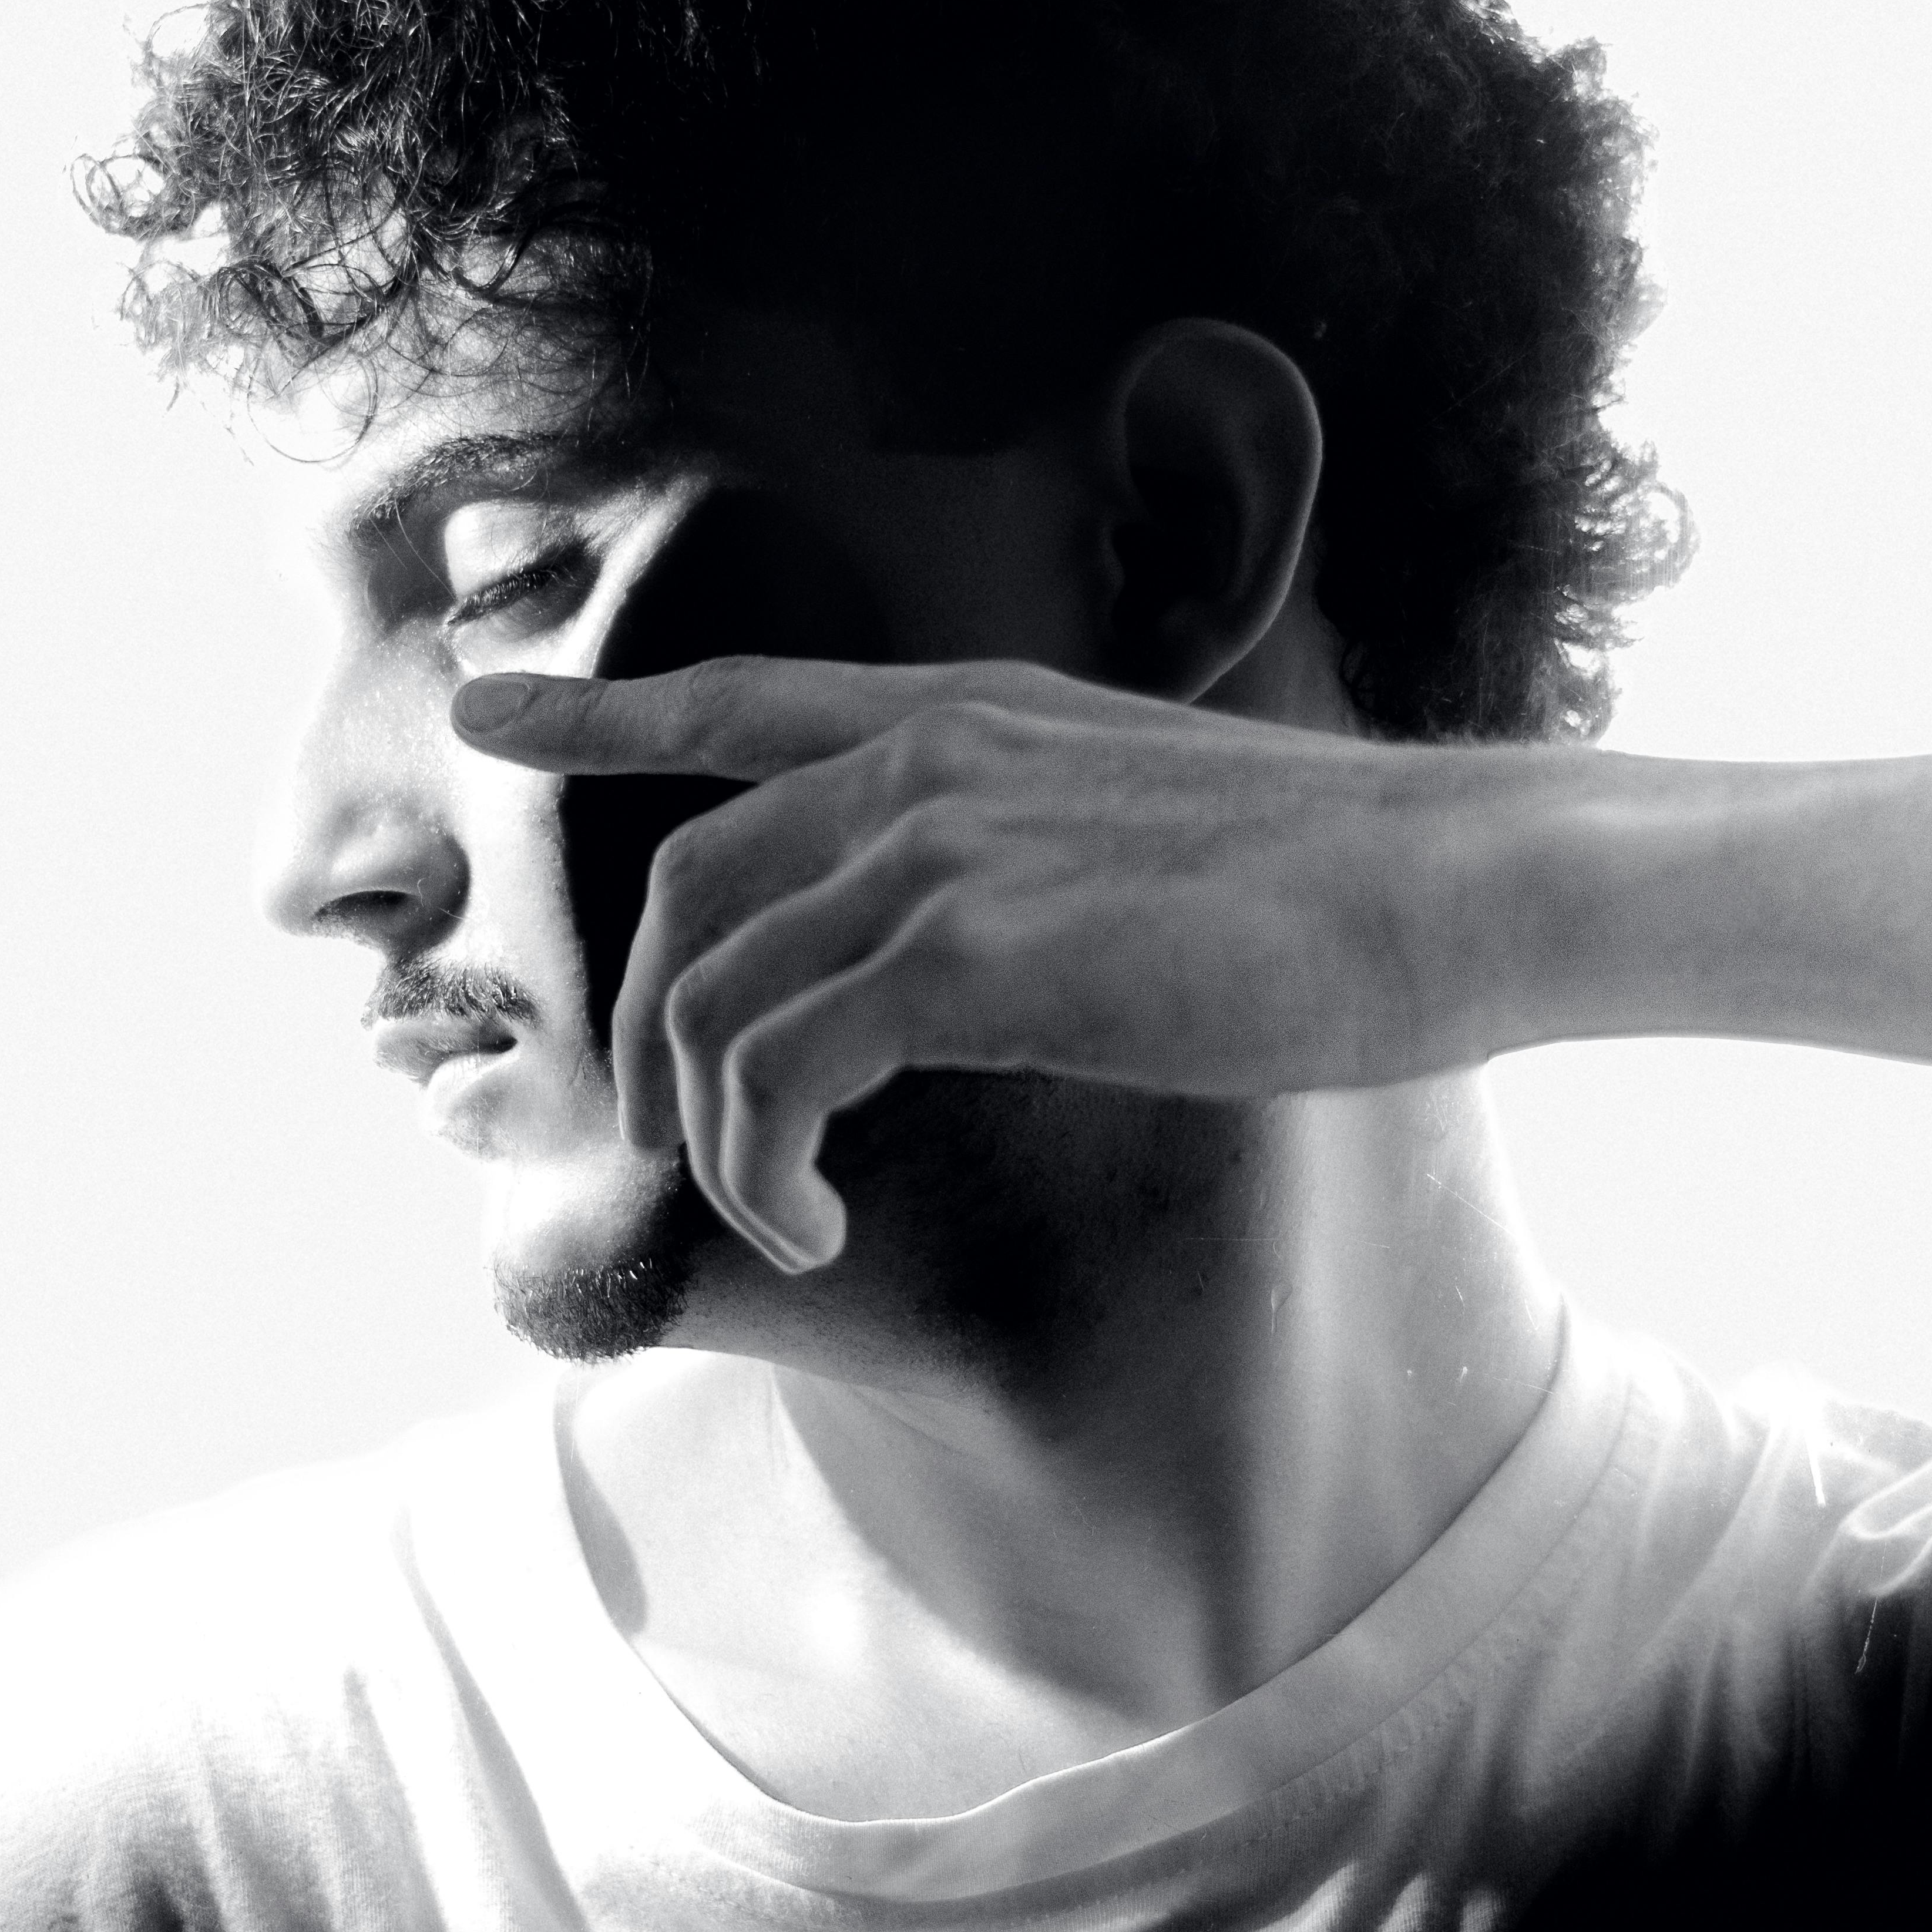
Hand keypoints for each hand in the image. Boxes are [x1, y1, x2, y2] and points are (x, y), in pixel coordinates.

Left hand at [451, 657, 1521, 1272]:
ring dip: (710, 1135)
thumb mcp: (1133, 812)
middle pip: (688, 888)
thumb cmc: (1322, 877)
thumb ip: (1015, 837)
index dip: (598, 710)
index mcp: (961, 714)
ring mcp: (941, 848)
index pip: (739, 698)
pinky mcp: (973, 957)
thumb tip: (960, 932)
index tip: (486, 710)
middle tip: (674, 1143)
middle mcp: (925, 758)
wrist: (1445, 886)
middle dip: (648, 1033)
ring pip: (715, 997)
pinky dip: (768, 1171)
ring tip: (784, 1215)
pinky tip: (824, 1233)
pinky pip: (780, 1074)